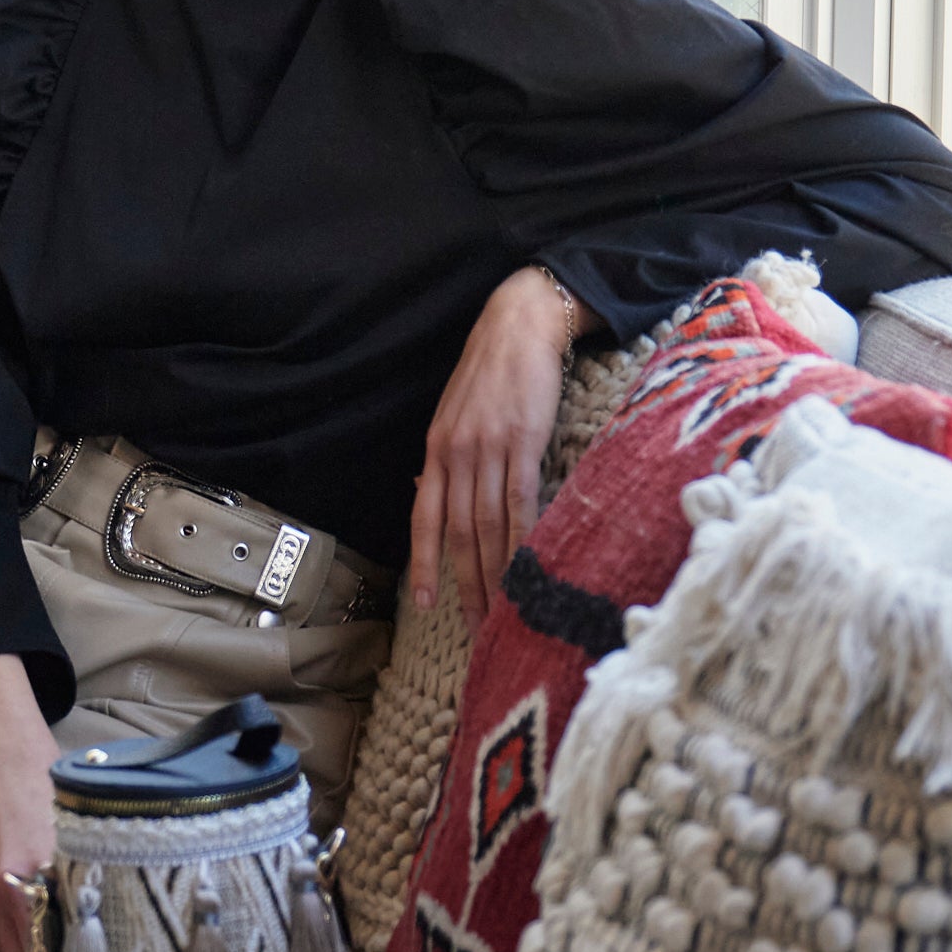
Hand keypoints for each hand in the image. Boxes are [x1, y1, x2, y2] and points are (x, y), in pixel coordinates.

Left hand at [409, 265, 597, 627]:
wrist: (519, 326)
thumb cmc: (492, 372)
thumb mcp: (456, 416)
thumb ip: (452, 460)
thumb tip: (447, 503)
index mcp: (436, 450)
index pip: (425, 518)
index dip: (424, 563)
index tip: (424, 604)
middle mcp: (455, 454)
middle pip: (458, 533)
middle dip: (466, 583)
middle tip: (478, 626)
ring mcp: (488, 448)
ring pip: (487, 524)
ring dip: (495, 572)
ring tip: (504, 609)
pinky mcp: (522, 440)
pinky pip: (520, 499)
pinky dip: (523, 537)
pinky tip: (528, 563)